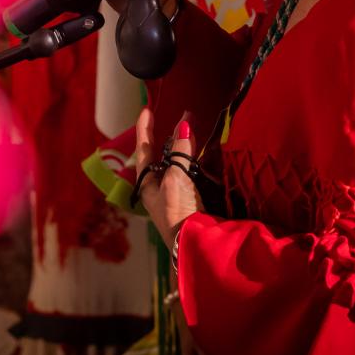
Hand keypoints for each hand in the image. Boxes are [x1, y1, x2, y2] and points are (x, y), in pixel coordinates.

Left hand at [134, 106, 201, 250]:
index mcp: (147, 183)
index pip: (144, 149)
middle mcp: (161, 188)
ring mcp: (179, 194)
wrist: (196, 244)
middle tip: (182, 117)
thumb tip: (183, 124)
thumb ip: (181, 151)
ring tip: (197, 130)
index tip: (146, 109)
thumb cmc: (178, 213)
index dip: (145, 128)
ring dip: (189, 148)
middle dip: (173, 137)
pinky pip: (198, 173)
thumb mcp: (176, 178)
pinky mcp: (197, 199)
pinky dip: (203, 161)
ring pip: (182, 163)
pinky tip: (211, 152)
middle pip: (165, 155)